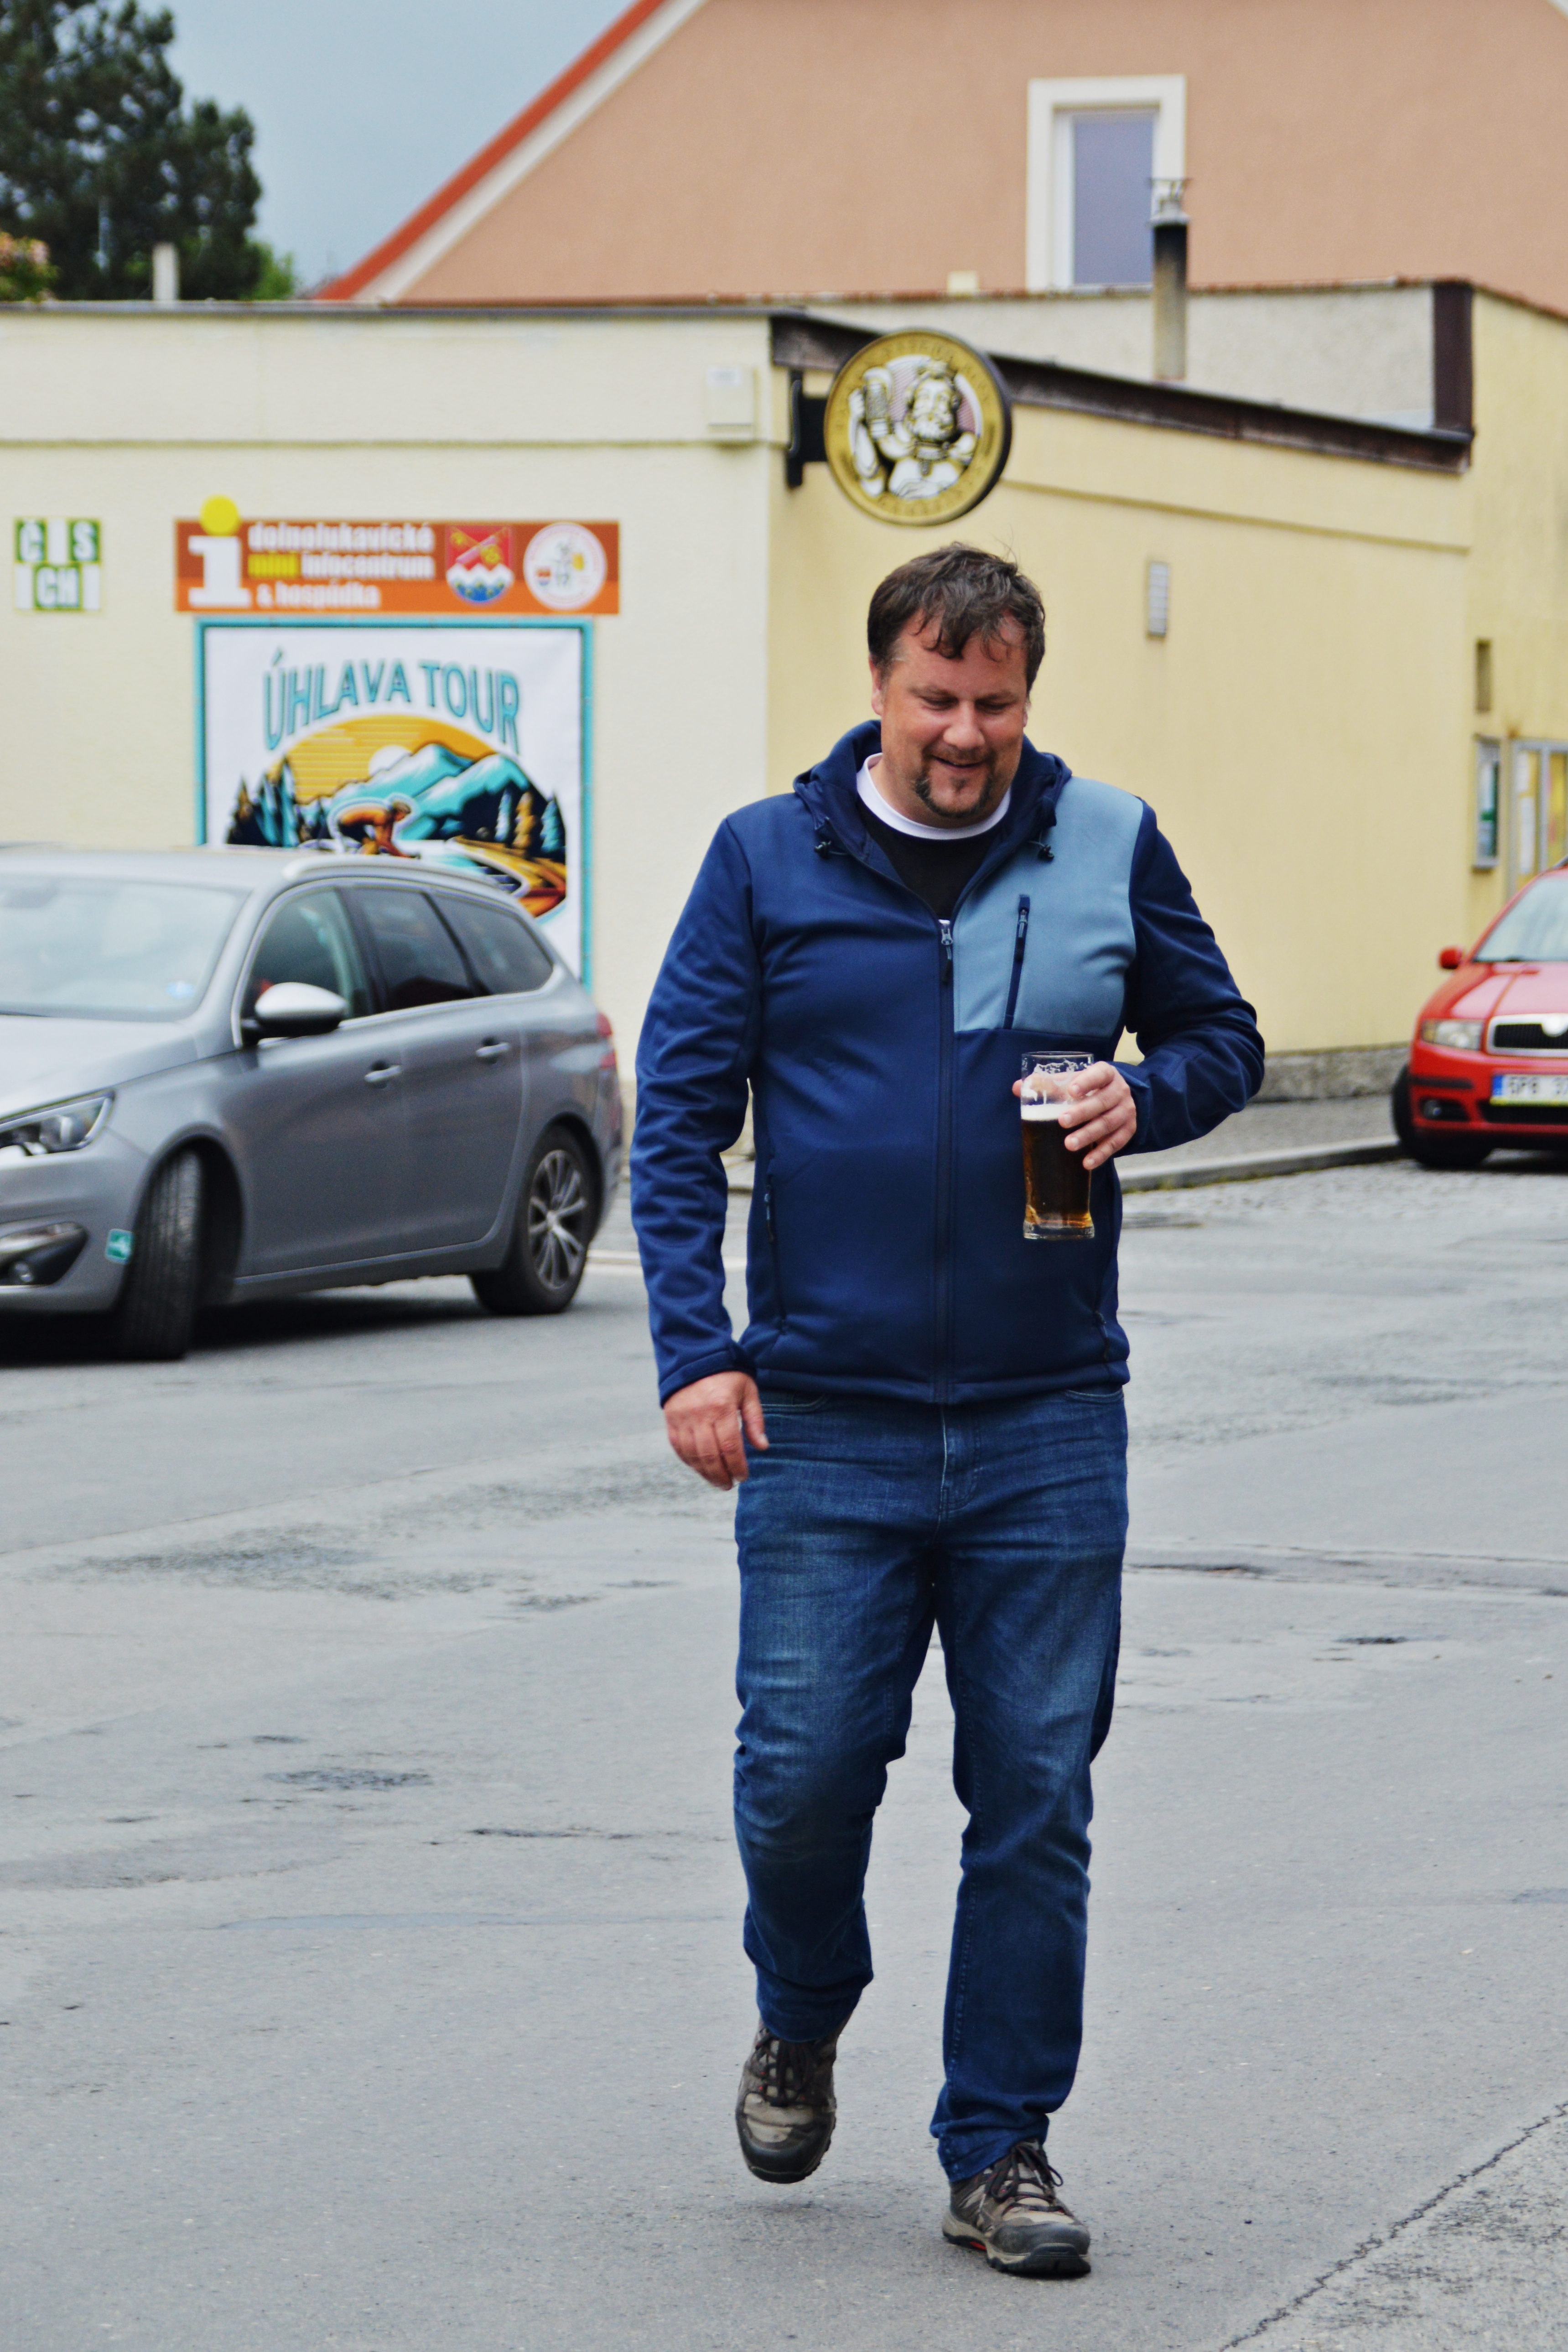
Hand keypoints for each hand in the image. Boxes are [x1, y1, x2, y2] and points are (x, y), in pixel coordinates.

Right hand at [663, 1371, 766, 1490]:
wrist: (694, 1356)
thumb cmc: (727, 1375)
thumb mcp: (747, 1391)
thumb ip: (755, 1420)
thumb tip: (762, 1447)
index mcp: (721, 1407)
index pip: (730, 1446)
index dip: (737, 1466)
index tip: (743, 1477)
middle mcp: (699, 1414)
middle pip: (710, 1455)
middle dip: (721, 1475)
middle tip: (729, 1485)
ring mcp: (682, 1418)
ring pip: (692, 1455)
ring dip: (705, 1473)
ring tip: (717, 1481)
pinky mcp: (671, 1419)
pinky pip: (678, 1447)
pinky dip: (689, 1461)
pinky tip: (700, 1468)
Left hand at [1014, 1063, 1136, 1170]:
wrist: (1120, 1097)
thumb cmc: (1089, 1088)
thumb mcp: (1074, 1080)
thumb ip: (1048, 1083)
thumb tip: (1017, 1087)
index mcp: (1106, 1074)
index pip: (1100, 1074)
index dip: (1087, 1082)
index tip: (1071, 1091)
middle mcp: (1119, 1091)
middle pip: (1102, 1102)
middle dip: (1082, 1112)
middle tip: (1062, 1122)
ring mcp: (1126, 1112)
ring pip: (1108, 1124)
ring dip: (1089, 1135)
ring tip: (1069, 1144)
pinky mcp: (1128, 1130)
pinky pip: (1115, 1143)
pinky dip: (1101, 1154)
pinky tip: (1086, 1163)